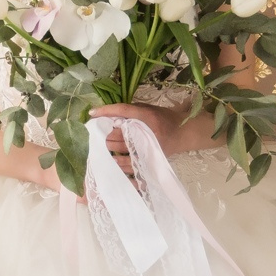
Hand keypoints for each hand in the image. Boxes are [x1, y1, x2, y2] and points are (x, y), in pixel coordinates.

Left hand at [90, 103, 205, 174]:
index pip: (123, 111)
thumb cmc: (164, 119)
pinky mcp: (149, 162)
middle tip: (98, 135)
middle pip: (118, 134)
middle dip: (105, 134)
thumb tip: (107, 115)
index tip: (92, 113)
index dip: (106, 111)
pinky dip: (118, 164)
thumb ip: (131, 111)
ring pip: (120, 150)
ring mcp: (147, 149)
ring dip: (109, 149)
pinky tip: (112, 162)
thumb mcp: (149, 109)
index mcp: (147, 116)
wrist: (183, 133)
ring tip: (103, 147)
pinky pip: (129, 166)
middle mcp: (146, 132)